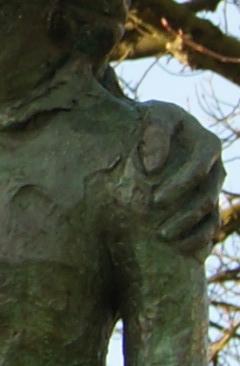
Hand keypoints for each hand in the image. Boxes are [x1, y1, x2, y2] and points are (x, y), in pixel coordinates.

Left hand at [137, 107, 224, 257]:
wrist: (148, 130)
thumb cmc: (150, 119)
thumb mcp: (152, 115)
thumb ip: (154, 133)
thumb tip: (153, 167)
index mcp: (209, 144)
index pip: (200, 169)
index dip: (180, 186)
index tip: (155, 200)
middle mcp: (216, 168)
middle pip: (208, 197)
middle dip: (185, 216)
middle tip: (159, 232)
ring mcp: (214, 188)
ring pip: (211, 216)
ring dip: (190, 231)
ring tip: (163, 240)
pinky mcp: (207, 203)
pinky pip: (209, 227)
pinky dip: (197, 239)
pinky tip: (178, 249)